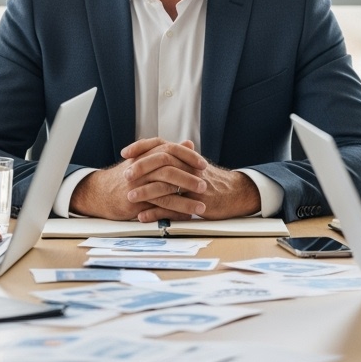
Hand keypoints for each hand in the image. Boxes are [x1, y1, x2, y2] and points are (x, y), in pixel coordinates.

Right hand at [70, 138, 207, 219]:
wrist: (100, 192)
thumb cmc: (127, 177)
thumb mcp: (146, 161)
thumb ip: (168, 152)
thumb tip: (189, 143)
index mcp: (146, 155)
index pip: (170, 150)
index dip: (188, 157)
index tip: (203, 164)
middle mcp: (141, 167)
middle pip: (168, 168)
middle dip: (189, 178)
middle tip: (205, 185)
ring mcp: (138, 184)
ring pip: (165, 190)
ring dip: (185, 199)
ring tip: (201, 206)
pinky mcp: (135, 202)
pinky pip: (158, 207)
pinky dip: (174, 212)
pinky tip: (186, 216)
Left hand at [123, 139, 261, 221]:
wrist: (235, 193)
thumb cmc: (211, 180)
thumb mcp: (193, 165)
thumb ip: (176, 157)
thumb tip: (155, 149)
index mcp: (186, 156)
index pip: (161, 144)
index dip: (142, 147)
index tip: (125, 153)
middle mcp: (189, 167)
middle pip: (162, 161)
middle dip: (141, 167)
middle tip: (125, 174)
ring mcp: (193, 184)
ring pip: (166, 186)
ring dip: (145, 191)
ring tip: (129, 197)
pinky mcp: (197, 203)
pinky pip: (173, 208)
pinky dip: (157, 213)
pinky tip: (143, 216)